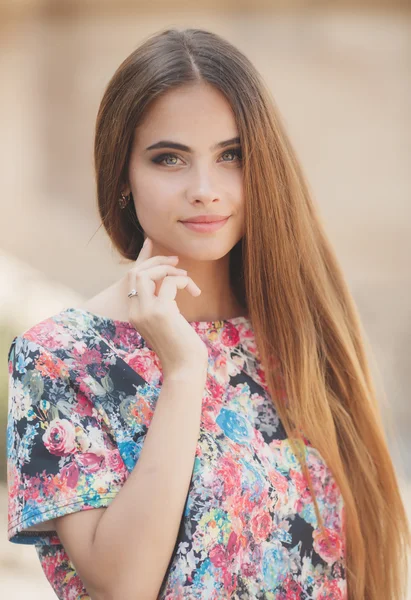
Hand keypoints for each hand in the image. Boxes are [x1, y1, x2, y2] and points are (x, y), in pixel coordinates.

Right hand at [126, 238, 207, 378]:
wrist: (184, 369)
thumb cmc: (180, 350)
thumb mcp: (166, 324)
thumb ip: (162, 306)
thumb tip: (170, 286)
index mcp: (134, 315)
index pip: (132, 281)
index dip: (149, 267)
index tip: (169, 264)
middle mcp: (136, 312)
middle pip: (136, 272)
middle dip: (157, 262)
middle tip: (177, 263)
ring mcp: (146, 311)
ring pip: (147, 273)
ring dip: (169, 269)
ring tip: (186, 278)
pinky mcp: (162, 311)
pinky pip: (171, 281)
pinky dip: (184, 281)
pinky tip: (195, 293)